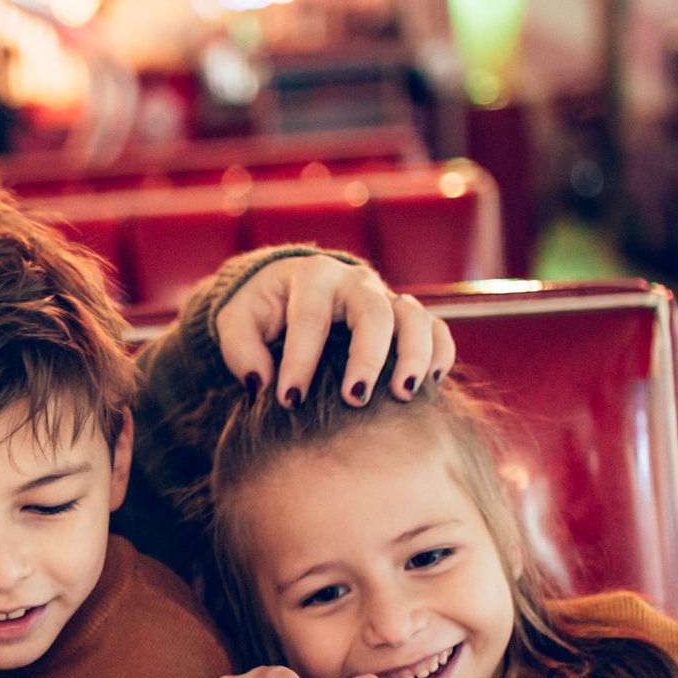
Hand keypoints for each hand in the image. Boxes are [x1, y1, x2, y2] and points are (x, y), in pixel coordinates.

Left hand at [215, 253, 456, 408]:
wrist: (289, 290)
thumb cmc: (261, 310)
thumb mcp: (236, 322)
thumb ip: (241, 350)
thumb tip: (260, 383)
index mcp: (310, 277)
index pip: (309, 318)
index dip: (301, 360)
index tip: (290, 401)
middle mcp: (354, 281)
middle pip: (373, 312)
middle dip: (367, 356)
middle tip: (355, 398)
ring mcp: (385, 296)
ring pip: (413, 315)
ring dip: (414, 354)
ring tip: (403, 394)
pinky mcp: (404, 316)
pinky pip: (435, 327)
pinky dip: (440, 352)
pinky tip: (431, 384)